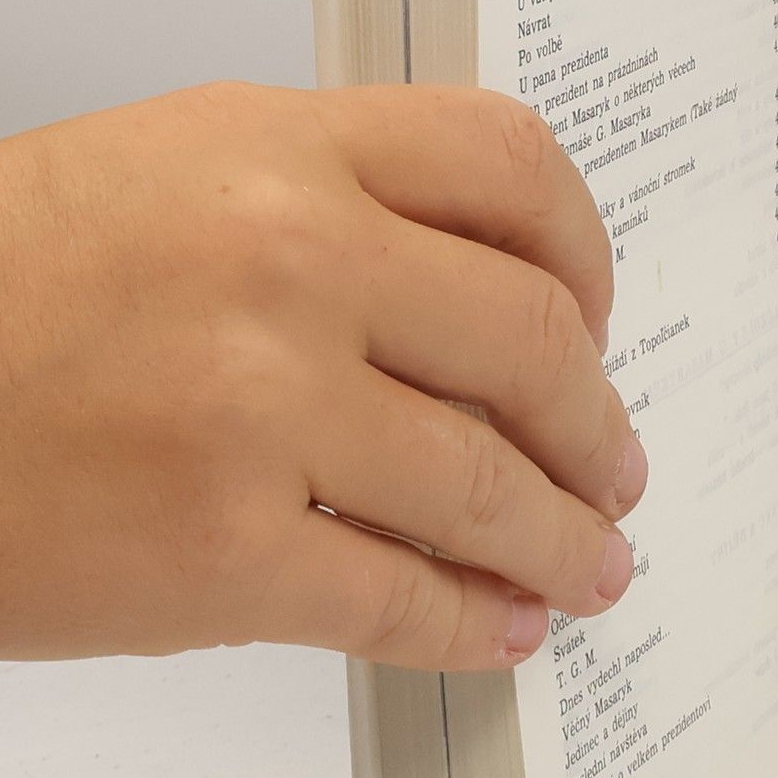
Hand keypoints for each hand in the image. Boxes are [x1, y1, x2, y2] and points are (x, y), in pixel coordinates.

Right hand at [0, 83, 645, 669]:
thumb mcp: (166, 178)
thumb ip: (332, 209)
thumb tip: (482, 298)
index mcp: (277, 149)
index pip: (511, 168)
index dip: (586, 256)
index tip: (598, 317)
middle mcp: (288, 261)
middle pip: (535, 342)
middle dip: (596, 427)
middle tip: (611, 469)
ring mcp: (260, 410)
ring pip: (490, 486)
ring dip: (562, 541)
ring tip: (589, 565)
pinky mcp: (220, 553)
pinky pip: (400, 597)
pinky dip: (470, 623)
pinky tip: (499, 628)